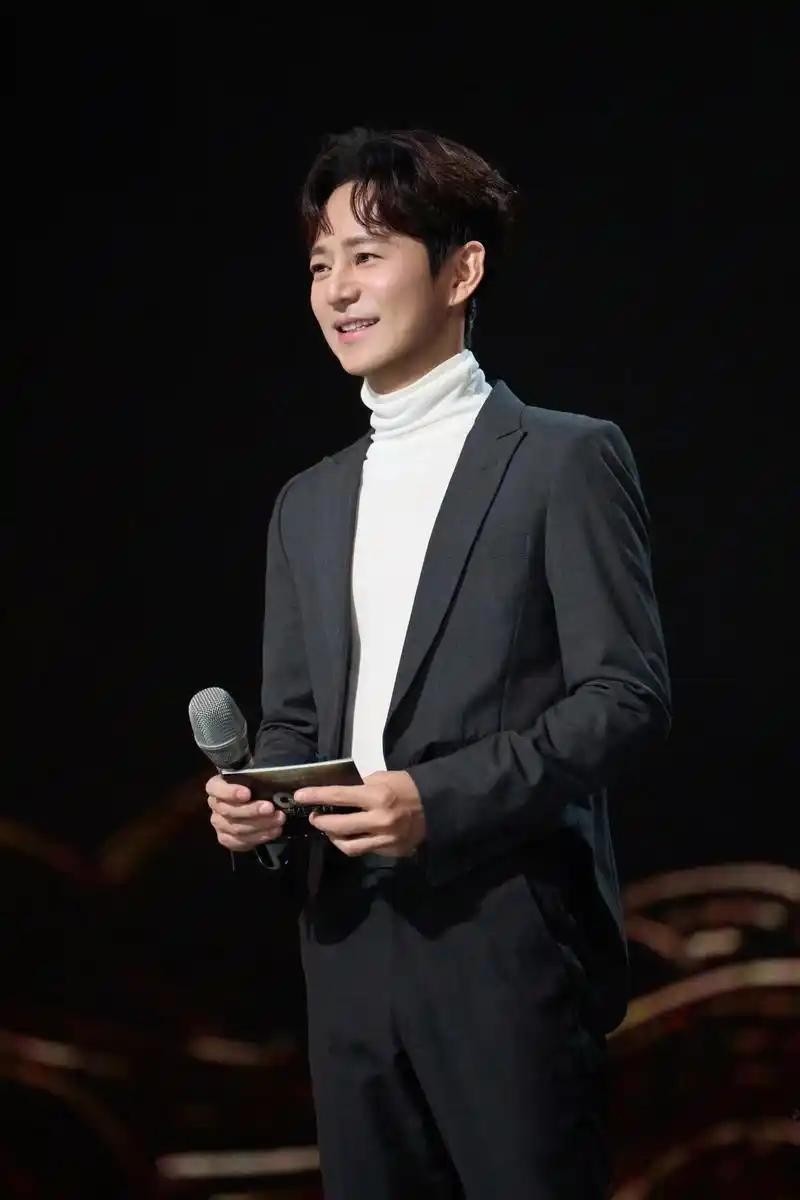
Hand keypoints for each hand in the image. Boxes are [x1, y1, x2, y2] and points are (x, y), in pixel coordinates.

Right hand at [206, 774, 285, 851]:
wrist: (253, 804)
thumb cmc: (253, 786)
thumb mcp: (254, 777)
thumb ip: (257, 777)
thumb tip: (272, 778)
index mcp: (216, 786)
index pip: (216, 788)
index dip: (230, 792)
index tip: (247, 793)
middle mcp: (215, 805)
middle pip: (228, 811)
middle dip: (252, 810)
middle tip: (270, 808)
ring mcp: (219, 823)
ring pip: (236, 828)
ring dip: (260, 825)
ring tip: (279, 819)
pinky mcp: (226, 838)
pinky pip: (241, 841)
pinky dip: (259, 837)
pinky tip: (273, 831)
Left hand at [293, 770, 425, 858]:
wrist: (436, 807)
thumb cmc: (407, 786)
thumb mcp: (384, 777)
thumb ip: (361, 786)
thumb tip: (340, 794)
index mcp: (377, 796)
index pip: (339, 796)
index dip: (316, 796)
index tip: (300, 796)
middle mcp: (379, 820)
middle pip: (339, 826)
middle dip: (321, 822)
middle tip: (314, 817)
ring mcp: (384, 838)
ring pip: (348, 845)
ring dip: (333, 838)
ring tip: (329, 829)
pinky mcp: (389, 850)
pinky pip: (363, 850)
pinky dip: (352, 843)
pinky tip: (348, 836)